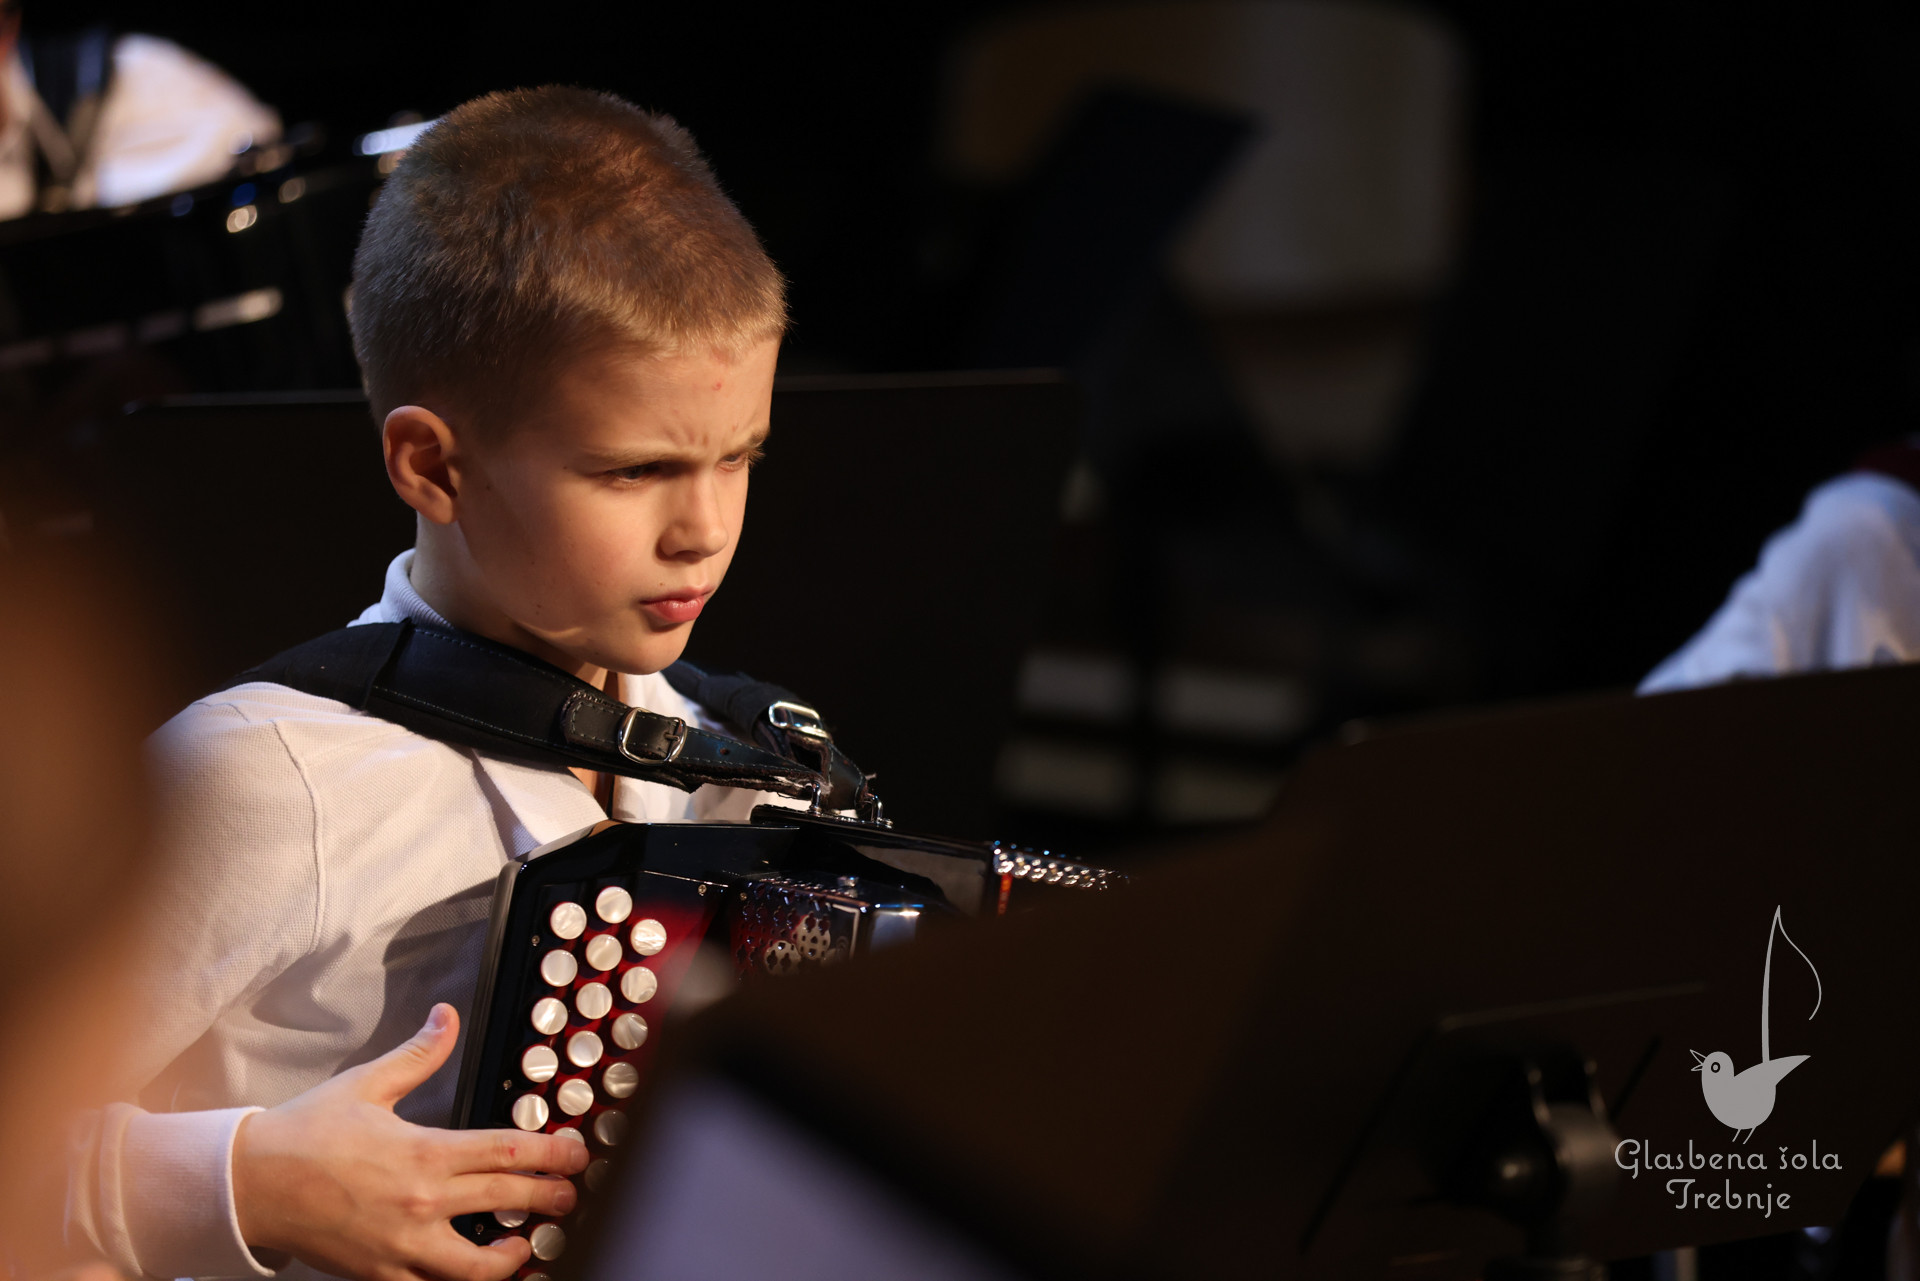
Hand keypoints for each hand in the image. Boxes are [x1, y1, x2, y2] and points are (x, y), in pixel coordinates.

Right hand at [233, 1004, 586, 1280]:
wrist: (250, 1182)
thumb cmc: (306, 1133)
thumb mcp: (367, 1084)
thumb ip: (419, 1054)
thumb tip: (446, 1016)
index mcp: (425, 1152)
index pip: (508, 1153)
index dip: (551, 1153)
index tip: (575, 1154)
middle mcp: (421, 1202)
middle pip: (507, 1202)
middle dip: (548, 1199)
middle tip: (569, 1196)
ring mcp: (401, 1245)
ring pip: (474, 1267)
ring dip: (511, 1257)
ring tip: (528, 1245)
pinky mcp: (379, 1274)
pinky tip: (470, 1270)